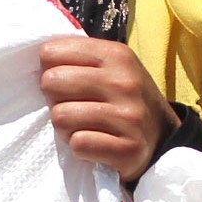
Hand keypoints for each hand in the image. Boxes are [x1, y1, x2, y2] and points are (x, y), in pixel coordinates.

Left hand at [40, 36, 173, 183]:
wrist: (162, 138)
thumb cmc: (124, 99)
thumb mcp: (111, 67)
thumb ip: (78, 57)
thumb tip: (38, 57)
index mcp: (116, 54)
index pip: (50, 53)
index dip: (49, 70)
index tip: (65, 83)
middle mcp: (124, 81)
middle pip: (51, 83)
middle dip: (55, 99)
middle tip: (73, 108)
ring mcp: (128, 116)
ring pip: (60, 116)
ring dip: (65, 128)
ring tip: (83, 128)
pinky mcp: (128, 149)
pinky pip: (79, 144)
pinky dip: (80, 149)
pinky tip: (95, 145)